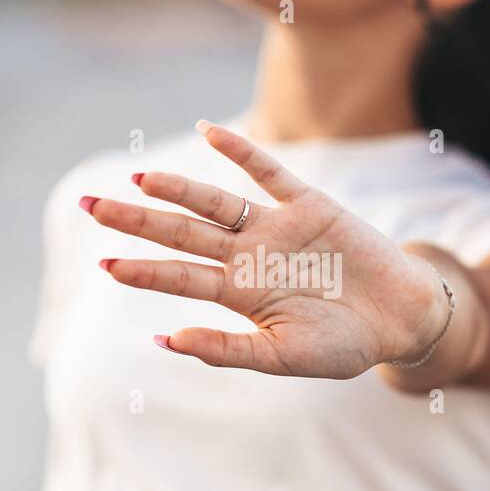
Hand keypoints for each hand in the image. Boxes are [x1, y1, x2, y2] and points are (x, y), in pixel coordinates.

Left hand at [80, 119, 445, 376]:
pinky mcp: (310, 205)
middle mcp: (248, 256)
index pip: (179, 276)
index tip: (104, 263)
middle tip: (89, 207)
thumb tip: (166, 340)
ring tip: (138, 179)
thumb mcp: (282, 357)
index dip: (142, 270)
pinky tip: (209, 133)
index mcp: (239, 294)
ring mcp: (276, 227)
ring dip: (177, 190)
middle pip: (181, 233)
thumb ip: (228, 350)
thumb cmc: (343, 345)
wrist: (400, 319)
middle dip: (136, 221)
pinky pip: (269, 173)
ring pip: (215, 203)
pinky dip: (240, 152)